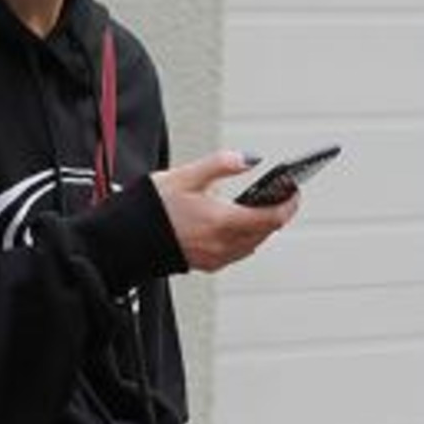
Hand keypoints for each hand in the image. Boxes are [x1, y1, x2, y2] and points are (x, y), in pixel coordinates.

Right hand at [151, 151, 299, 273]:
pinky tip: (241, 224)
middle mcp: (222, 245)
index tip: (295, 192)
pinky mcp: (206, 264)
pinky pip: (237, 253)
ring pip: (253, 245)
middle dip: (278, 215)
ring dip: (262, 229)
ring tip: (265, 208)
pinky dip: (246, 239)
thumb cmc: (154, 207)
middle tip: (285, 196)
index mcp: (222, 222)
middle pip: (265, 233)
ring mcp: (215, 258)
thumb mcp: (188, 175)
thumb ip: (222, 164)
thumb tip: (249, 159)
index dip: (288, 205)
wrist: (128, 238)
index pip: (271, 218)